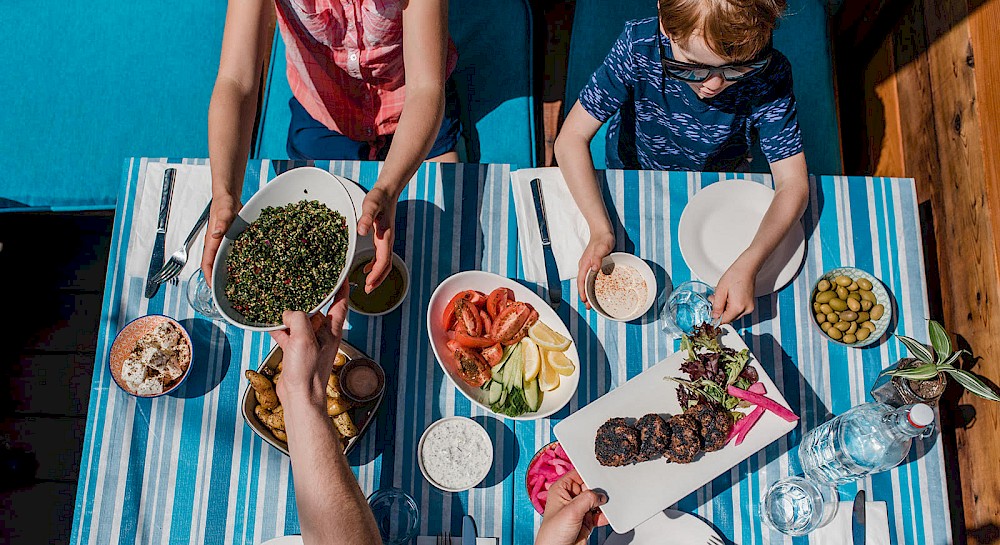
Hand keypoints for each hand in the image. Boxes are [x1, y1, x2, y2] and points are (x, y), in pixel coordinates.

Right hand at [201, 199, 240, 286]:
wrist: (228, 197)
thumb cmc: (224, 203)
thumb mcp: (224, 211)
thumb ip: (222, 222)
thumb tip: (216, 233)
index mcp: (211, 240)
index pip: (206, 262)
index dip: (208, 275)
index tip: (211, 286)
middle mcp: (215, 244)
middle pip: (214, 265)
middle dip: (217, 278)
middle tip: (226, 291)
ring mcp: (223, 243)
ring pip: (223, 260)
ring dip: (227, 271)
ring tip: (237, 285)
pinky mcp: (230, 240)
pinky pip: (231, 254)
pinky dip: (236, 262)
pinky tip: (246, 268)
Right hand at [269, 284, 349, 404]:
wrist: (300, 398)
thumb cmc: (308, 372)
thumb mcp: (304, 339)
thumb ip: (298, 319)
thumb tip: (288, 313)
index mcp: (331, 330)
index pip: (341, 303)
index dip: (342, 287)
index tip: (340, 274)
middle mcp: (322, 335)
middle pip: (317, 310)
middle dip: (310, 297)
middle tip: (302, 282)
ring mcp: (309, 344)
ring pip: (300, 322)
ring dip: (290, 313)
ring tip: (280, 300)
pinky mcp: (296, 352)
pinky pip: (287, 335)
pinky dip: (279, 329)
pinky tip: (269, 323)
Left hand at [357, 186, 397, 293]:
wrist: (387, 191)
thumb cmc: (379, 197)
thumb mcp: (370, 205)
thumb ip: (366, 217)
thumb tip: (361, 231)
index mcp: (385, 237)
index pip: (383, 261)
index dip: (377, 275)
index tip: (368, 284)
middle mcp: (388, 241)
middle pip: (386, 266)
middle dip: (378, 280)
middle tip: (368, 290)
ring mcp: (386, 240)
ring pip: (385, 263)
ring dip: (378, 275)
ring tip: (368, 284)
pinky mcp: (383, 238)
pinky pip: (382, 256)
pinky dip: (376, 266)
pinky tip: (367, 268)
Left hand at [536, 470, 607, 544]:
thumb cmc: (552, 534)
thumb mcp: (571, 511)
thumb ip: (587, 499)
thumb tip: (600, 495)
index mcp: (560, 490)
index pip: (577, 475)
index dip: (588, 475)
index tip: (600, 476)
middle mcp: (569, 499)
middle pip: (589, 487)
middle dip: (598, 491)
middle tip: (604, 494)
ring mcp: (578, 510)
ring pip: (595, 501)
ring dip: (602, 504)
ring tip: (607, 505)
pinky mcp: (586, 521)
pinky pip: (598, 514)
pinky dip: (604, 515)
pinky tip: (606, 516)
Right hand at [577, 231, 614, 308]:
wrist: (602, 230)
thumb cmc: (603, 238)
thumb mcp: (603, 247)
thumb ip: (598, 257)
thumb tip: (594, 267)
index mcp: (585, 264)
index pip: (581, 281)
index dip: (582, 292)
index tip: (585, 301)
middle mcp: (585, 266)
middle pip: (582, 284)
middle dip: (584, 296)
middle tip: (589, 307)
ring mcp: (588, 265)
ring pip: (586, 281)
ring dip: (588, 291)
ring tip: (592, 301)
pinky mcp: (593, 264)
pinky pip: (590, 277)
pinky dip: (592, 285)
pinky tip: (597, 288)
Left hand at [711, 255, 758, 323]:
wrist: (746, 268)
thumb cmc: (735, 276)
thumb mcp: (720, 291)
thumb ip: (717, 305)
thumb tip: (714, 316)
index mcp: (738, 307)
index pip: (724, 320)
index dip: (716, 318)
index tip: (710, 313)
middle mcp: (746, 309)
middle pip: (729, 318)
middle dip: (720, 311)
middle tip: (714, 300)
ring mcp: (749, 307)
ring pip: (733, 314)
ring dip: (725, 308)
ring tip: (721, 296)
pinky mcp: (750, 304)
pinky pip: (738, 310)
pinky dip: (731, 306)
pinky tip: (728, 297)